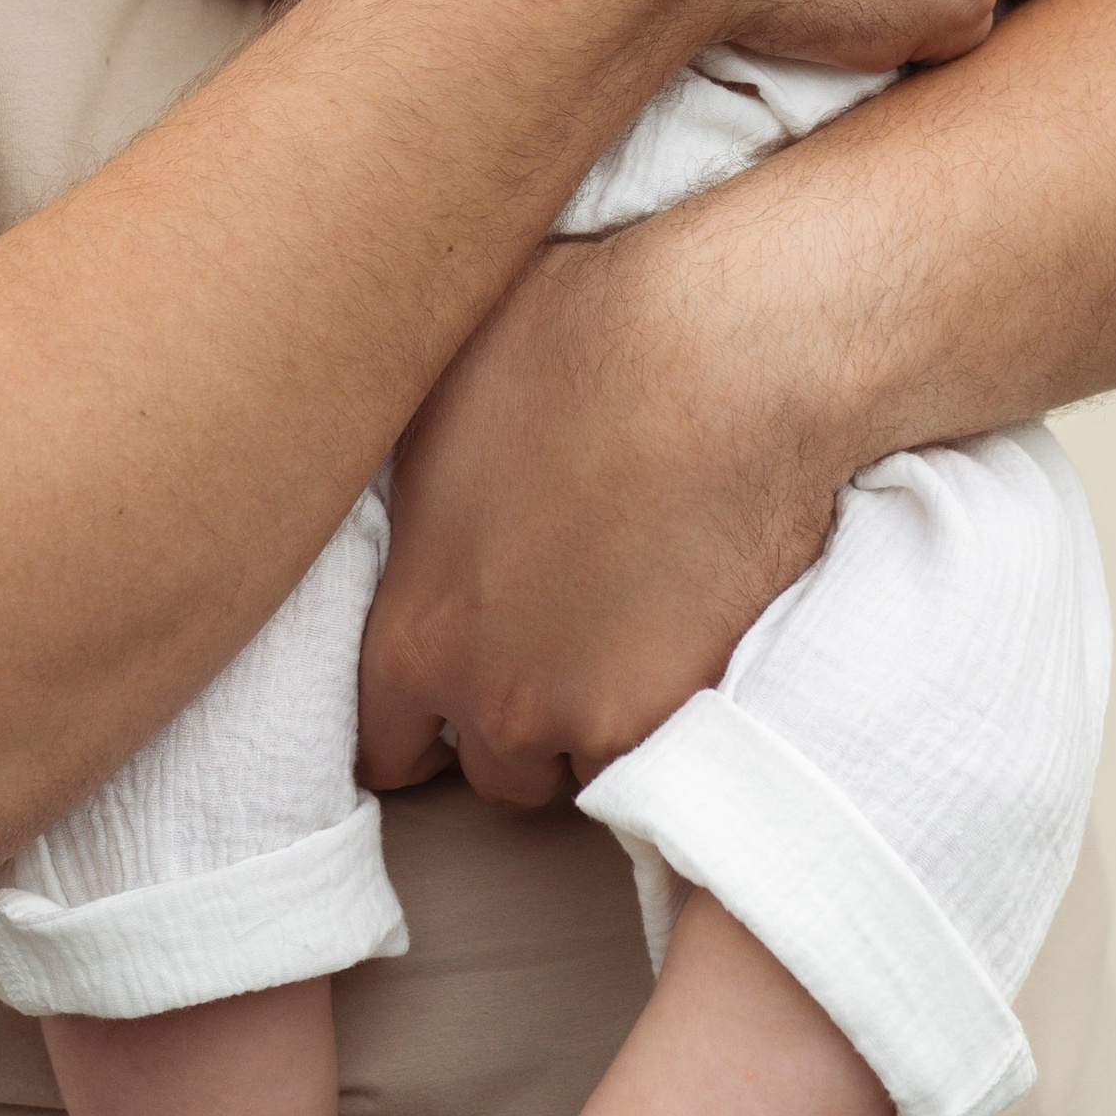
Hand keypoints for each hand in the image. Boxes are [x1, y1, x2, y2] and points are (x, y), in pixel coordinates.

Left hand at [359, 228, 842, 802]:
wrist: (731, 363)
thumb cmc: (583, 348)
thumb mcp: (441, 398)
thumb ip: (408, 494)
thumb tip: (403, 498)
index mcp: (416, 629)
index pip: (384, 744)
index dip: (415, 724)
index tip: (445, 706)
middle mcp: (493, 695)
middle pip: (487, 764)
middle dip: (510, 718)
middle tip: (548, 646)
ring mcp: (593, 716)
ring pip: (576, 768)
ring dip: (588, 726)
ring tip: (619, 638)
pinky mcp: (685, 713)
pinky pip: (657, 759)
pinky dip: (664, 720)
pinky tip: (678, 643)